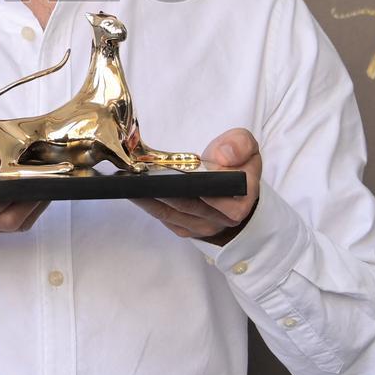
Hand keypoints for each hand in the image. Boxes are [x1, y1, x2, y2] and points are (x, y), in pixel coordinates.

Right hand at [0, 131, 48, 249]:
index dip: (4, 197)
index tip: (23, 177)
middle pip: (6, 222)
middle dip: (34, 201)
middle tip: (51, 176)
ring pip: (11, 226)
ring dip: (32, 206)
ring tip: (47, 180)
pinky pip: (5, 225)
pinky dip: (22, 209)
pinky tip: (29, 190)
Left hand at [130, 128, 261, 244]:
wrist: (236, 187)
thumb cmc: (239, 164)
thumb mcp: (247, 146)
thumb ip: (240, 145)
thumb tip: (224, 157)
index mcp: (240, 201)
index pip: (218, 200)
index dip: (196, 188)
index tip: (174, 175)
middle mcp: (220, 219)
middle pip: (186, 206)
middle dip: (162, 190)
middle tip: (138, 175)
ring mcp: (201, 226)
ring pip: (170, 213)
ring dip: (147, 197)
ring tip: (127, 180)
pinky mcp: (185, 228)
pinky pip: (163, 217)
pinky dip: (146, 203)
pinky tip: (132, 189)